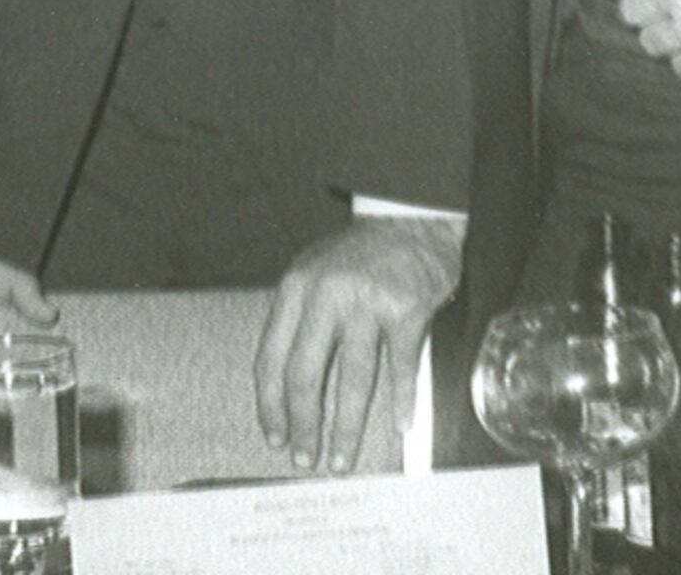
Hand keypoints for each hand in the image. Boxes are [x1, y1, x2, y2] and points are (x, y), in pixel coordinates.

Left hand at [255, 213, 462, 471]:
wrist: (410, 221)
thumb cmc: (360, 255)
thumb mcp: (313, 275)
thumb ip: (298, 322)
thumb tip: (287, 390)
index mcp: (295, 289)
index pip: (270, 359)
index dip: (270, 406)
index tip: (275, 435)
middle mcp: (326, 296)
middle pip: (305, 376)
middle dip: (303, 426)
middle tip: (305, 456)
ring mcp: (367, 303)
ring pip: (353, 380)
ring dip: (346, 428)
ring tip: (342, 458)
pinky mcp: (407, 310)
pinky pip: (401, 367)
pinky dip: (402, 401)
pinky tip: (400, 425)